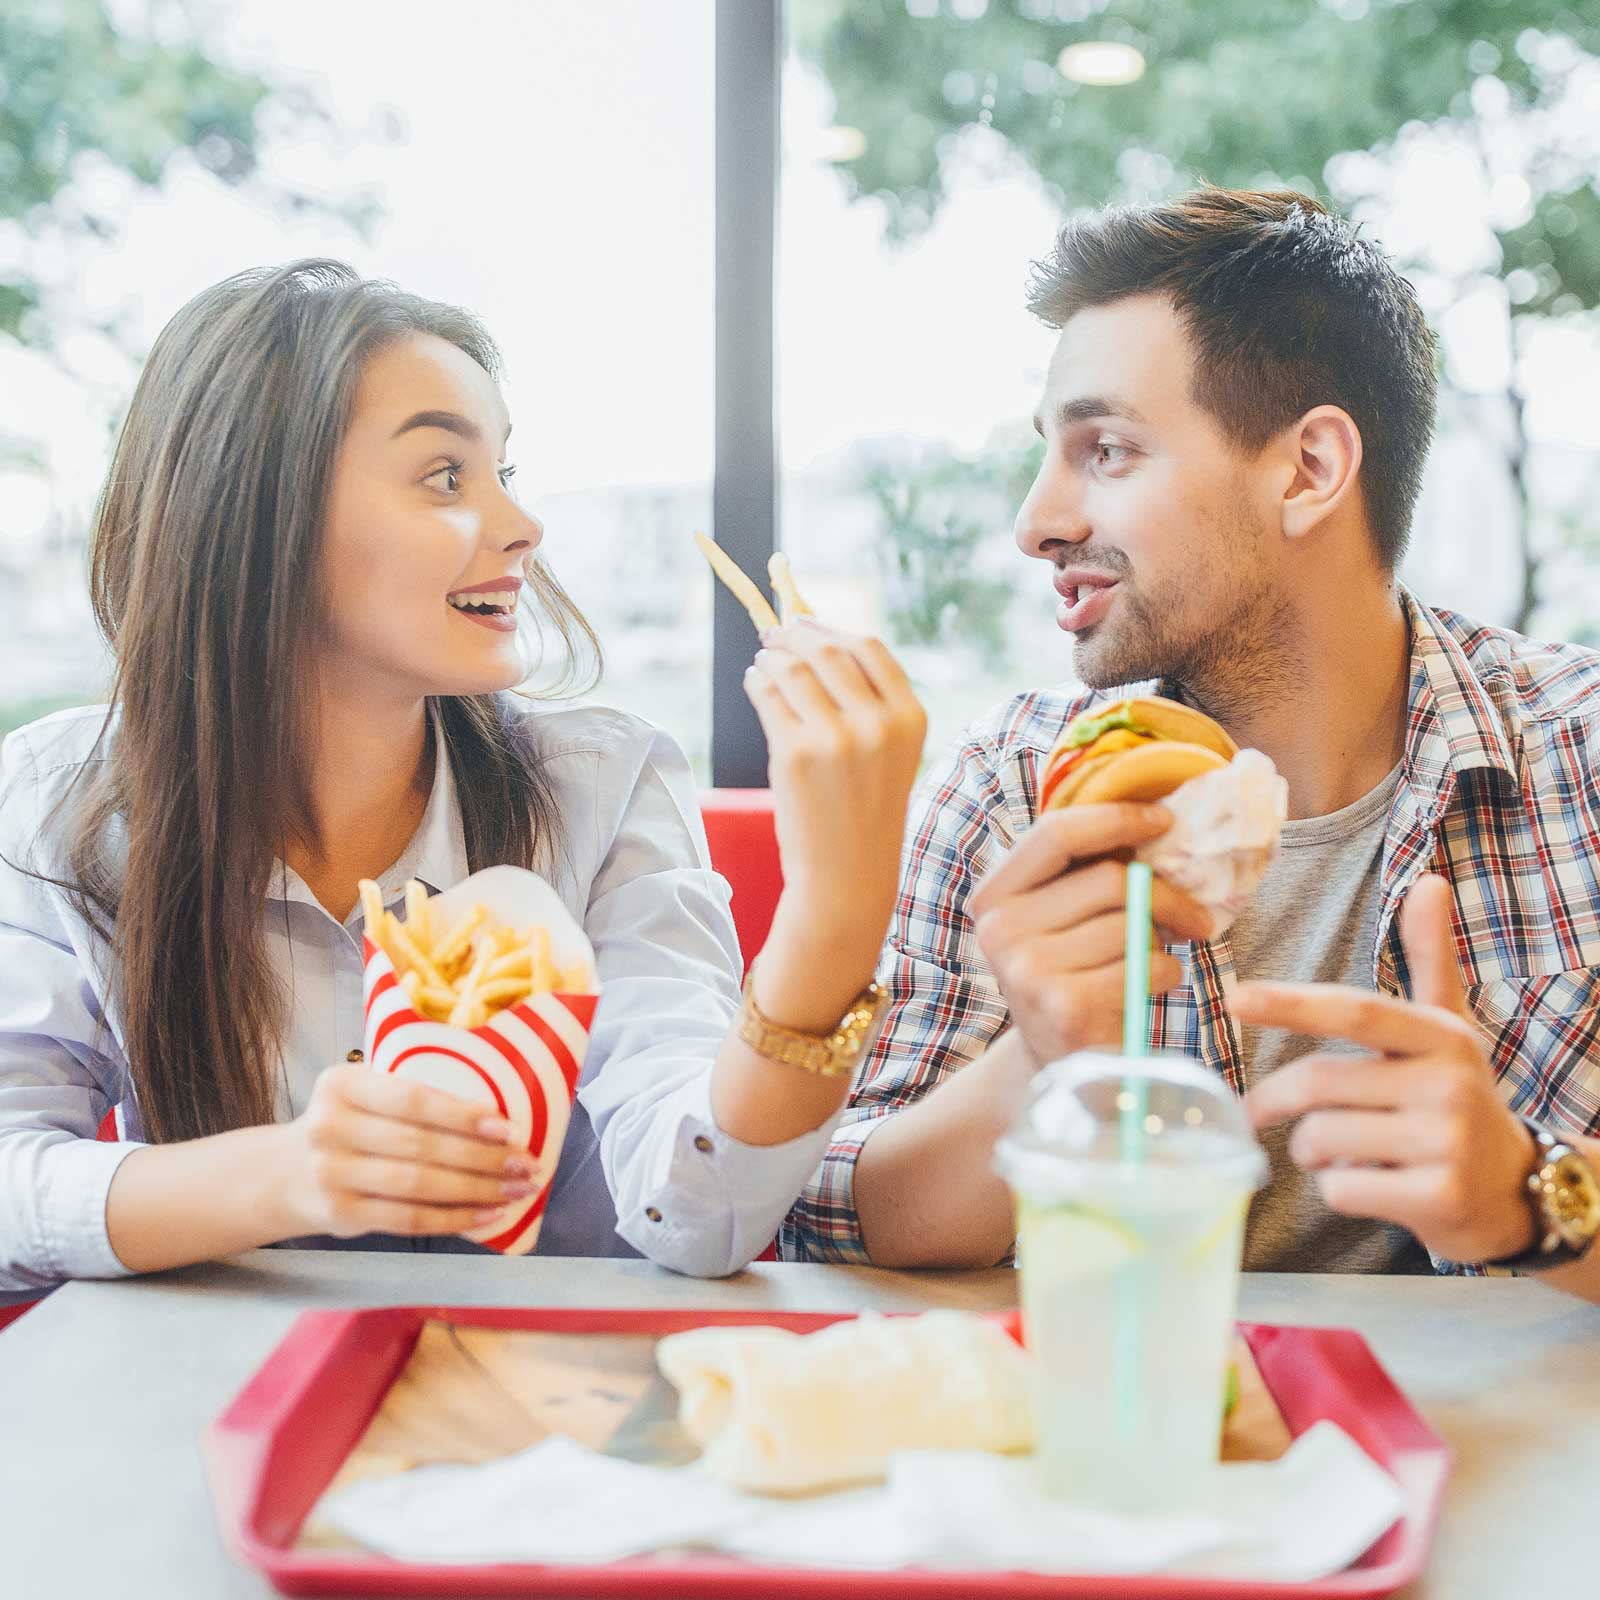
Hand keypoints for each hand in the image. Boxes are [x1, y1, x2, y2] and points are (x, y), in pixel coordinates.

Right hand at [273, 1065, 541, 1239]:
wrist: (285, 1172)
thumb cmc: (350, 1126)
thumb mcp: (366, 1096)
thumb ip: (415, 1100)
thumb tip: (500, 1121)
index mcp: (344, 1084)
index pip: (413, 1099)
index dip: (464, 1115)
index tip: (509, 1128)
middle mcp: (331, 1127)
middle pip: (421, 1146)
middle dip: (483, 1158)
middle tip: (526, 1164)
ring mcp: (331, 1174)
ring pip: (419, 1186)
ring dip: (477, 1191)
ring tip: (516, 1191)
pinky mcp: (341, 1215)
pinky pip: (408, 1220)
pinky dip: (454, 1219)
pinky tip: (487, 1215)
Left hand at [744, 620, 926, 941]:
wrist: (847, 875)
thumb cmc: (866, 811)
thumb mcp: (890, 752)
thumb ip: (869, 700)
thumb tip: (817, 638)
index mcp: (910, 718)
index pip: (870, 647)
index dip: (833, 628)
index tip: (809, 624)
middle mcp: (877, 724)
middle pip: (828, 650)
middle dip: (795, 636)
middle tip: (776, 635)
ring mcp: (835, 739)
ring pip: (792, 668)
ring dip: (771, 656)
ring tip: (764, 660)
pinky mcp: (794, 755)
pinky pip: (768, 695)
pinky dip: (758, 680)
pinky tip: (757, 681)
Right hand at [968, 802, 1213, 1066]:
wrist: (1062, 1071)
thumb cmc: (1074, 979)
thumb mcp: (1059, 921)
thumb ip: (1083, 873)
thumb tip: (1155, 821)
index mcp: (992, 897)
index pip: (1056, 832)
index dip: (1116, 818)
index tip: (1164, 821)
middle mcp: (998, 931)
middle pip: (1110, 879)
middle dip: (1166, 895)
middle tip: (1192, 917)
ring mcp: (1027, 970)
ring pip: (1133, 923)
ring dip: (1161, 943)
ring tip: (1149, 964)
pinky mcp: (1065, 1006)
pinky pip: (1146, 965)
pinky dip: (1166, 976)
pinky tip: (1146, 992)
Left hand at [1234, 874, 1535, 1262]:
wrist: (1517, 1190)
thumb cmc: (1457, 1100)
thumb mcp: (1448, 1030)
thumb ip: (1430, 959)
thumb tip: (1430, 881)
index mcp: (1441, 1036)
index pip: (1354, 1011)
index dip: (1291, 1003)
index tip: (1236, 997)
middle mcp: (1448, 1084)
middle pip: (1319, 1083)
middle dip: (1273, 1100)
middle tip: (1257, 1111)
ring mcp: (1447, 1143)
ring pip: (1322, 1139)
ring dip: (1308, 1150)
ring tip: (1336, 1151)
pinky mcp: (1439, 1198)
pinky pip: (1340, 1189)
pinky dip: (1334, 1189)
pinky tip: (1367, 1186)